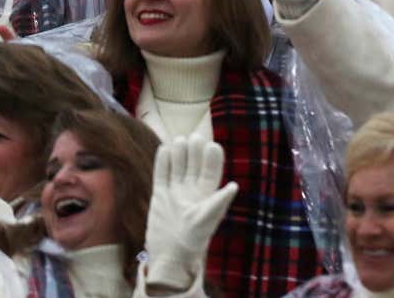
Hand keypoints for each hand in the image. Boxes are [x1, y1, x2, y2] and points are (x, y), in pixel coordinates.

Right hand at [143, 136, 239, 290]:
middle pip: (194, 165)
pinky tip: (165, 148)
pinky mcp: (160, 196)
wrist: (170, 256)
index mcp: (207, 195)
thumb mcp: (206, 221)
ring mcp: (175, 192)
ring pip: (178, 166)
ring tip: (180, 140)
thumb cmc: (193, 240)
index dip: (212, 159)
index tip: (212, 145)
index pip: (211, 171)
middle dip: (195, 151)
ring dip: (179, 153)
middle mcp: (192, 190)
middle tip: (195, 138)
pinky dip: (163, 162)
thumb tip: (234, 186)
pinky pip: (162, 174)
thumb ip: (218, 203)